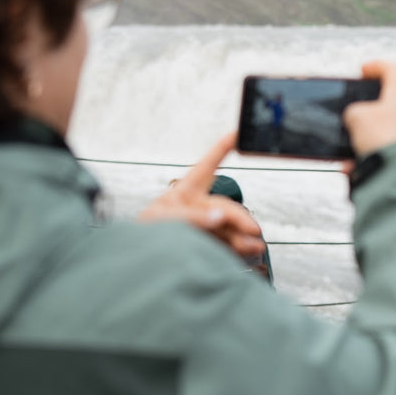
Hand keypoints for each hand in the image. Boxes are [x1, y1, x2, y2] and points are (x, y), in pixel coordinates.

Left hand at [138, 132, 265, 260]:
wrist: (138, 260)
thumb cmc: (145, 232)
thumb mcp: (163, 218)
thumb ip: (192, 216)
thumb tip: (219, 217)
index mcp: (186, 191)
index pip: (207, 166)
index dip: (222, 148)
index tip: (237, 134)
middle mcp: (198, 205)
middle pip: (224, 206)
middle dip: (240, 217)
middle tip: (253, 230)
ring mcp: (203, 224)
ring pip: (228, 226)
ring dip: (243, 235)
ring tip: (256, 245)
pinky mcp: (206, 242)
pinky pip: (226, 243)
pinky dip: (238, 247)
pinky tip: (248, 251)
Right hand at [341, 60, 395, 158]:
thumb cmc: (384, 140)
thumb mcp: (358, 116)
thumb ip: (354, 112)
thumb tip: (355, 120)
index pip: (395, 70)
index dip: (378, 66)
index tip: (364, 70)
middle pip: (390, 101)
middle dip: (369, 104)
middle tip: (354, 106)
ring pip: (384, 128)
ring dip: (364, 133)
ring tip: (348, 141)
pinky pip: (382, 151)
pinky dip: (366, 155)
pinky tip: (352, 165)